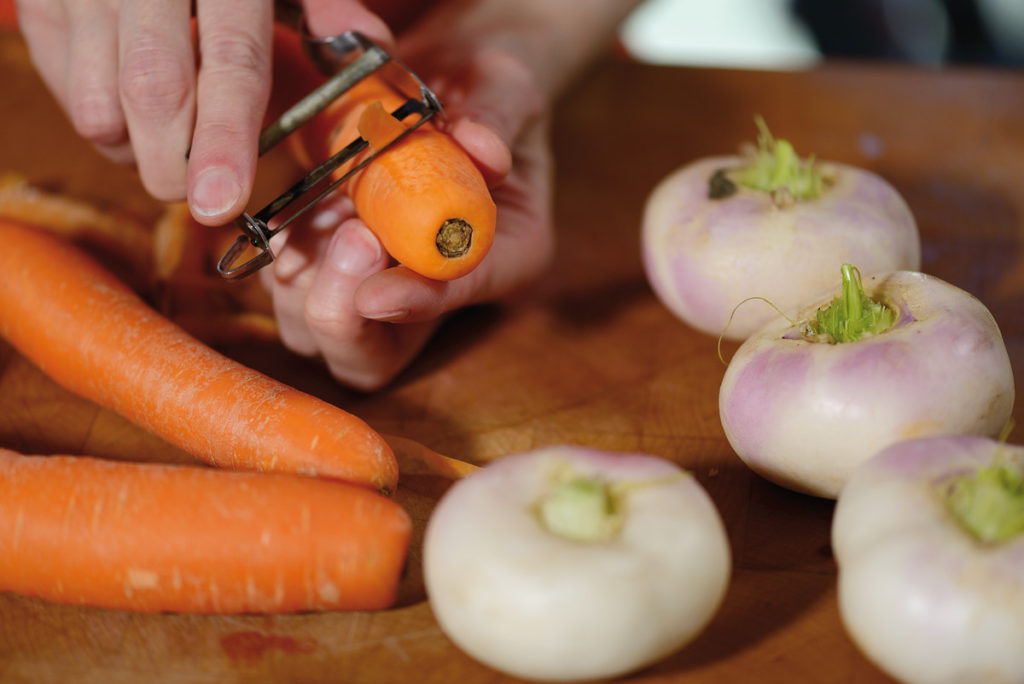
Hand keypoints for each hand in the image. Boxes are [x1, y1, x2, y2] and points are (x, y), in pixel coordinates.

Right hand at [15, 0, 388, 224]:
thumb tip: (371, 47)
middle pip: (152, 94)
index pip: (231, 61)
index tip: (221, 202)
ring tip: (171, 143)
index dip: (225, 140)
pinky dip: (101, 122)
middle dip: (177, 167)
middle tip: (204, 198)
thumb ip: (324, 5)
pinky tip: (133, 108)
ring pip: (96, 105)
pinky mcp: (39, 3)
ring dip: (137, 152)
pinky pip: (62, 91)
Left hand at [261, 7, 554, 389]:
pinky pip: (279, 285)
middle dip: (340, 314)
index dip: (418, 304)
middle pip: (370, 359)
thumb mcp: (506, 85)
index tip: (376, 293)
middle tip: (351, 234)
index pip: (458, 301)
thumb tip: (482, 148)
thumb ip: (495, 114)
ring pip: (309, 332)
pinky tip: (294, 199)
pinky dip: (275, 251)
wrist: (448, 76)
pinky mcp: (323, 263)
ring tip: (327, 205)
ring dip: (301, 279)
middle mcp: (433, 289)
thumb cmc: (487, 84)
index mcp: (503, 256)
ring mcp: (372, 282)